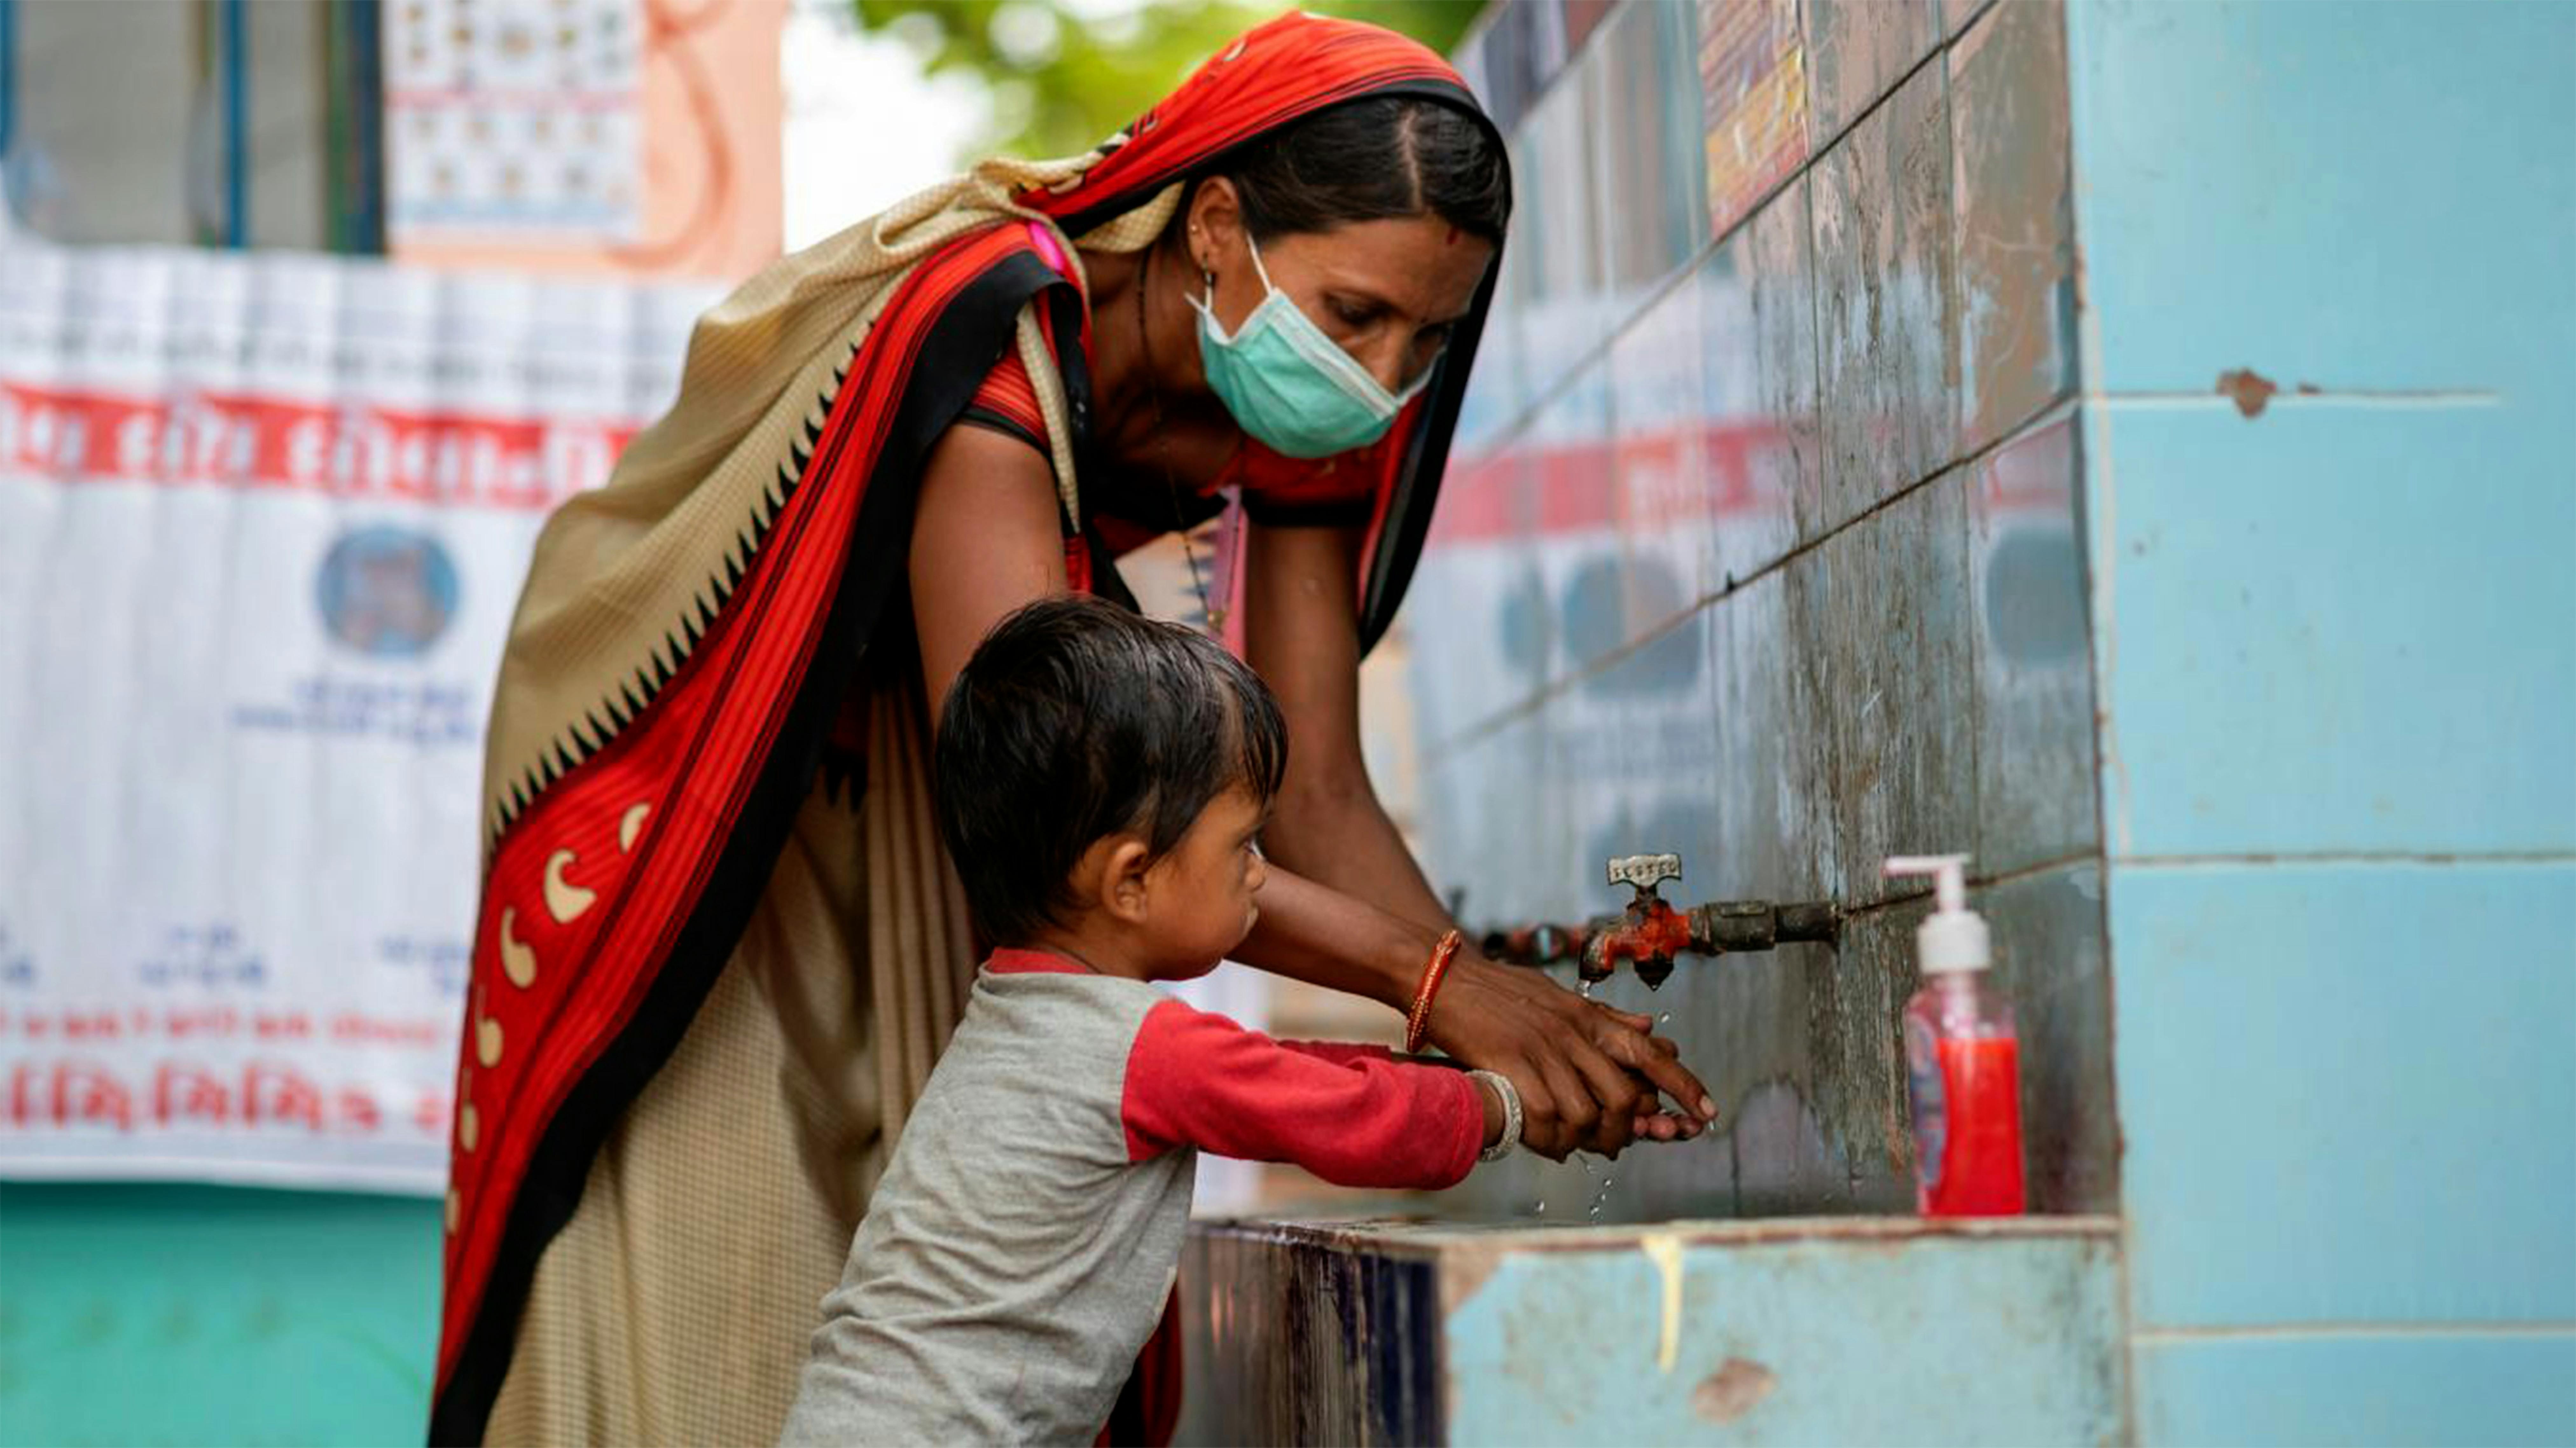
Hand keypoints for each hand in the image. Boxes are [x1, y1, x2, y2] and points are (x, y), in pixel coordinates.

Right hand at [1423, 951, 1716, 1160]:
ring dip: (1585, 1141)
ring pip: (1586, 1113)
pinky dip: (1550, 1141)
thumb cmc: (1499, 990)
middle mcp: (1572, 1033)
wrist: (1444, 977)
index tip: (1706, 1113)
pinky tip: (1545, 1142)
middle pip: (1623, 1096)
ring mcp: (1542, 1049)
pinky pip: (1544, 1119)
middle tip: (1617, 1145)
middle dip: (1627, 1131)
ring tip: (1575, 1146)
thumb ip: (1604, 1018)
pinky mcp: (1510, 1064)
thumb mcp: (1558, 996)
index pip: (1649, 1053)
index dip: (1684, 1085)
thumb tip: (1650, 1031)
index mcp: (1587, 1017)